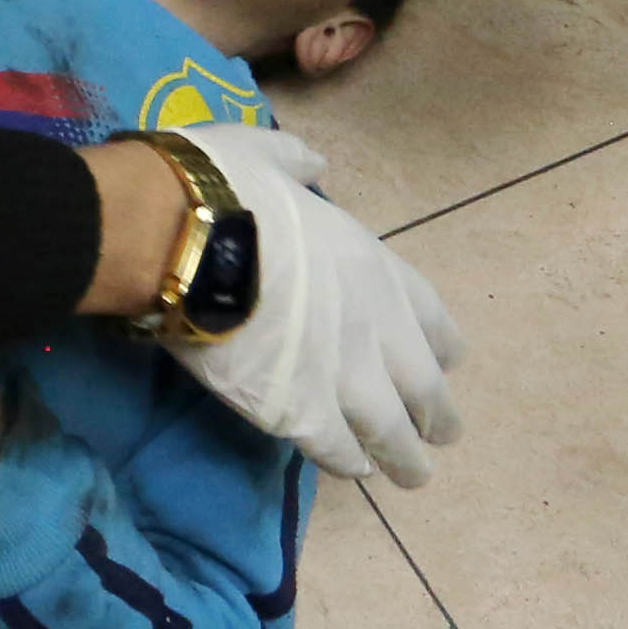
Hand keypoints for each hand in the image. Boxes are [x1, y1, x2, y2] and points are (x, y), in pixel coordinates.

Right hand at [155, 124, 465, 485]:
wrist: (183, 239)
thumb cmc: (223, 189)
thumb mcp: (269, 153)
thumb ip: (299, 164)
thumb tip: (312, 165)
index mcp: (376, 268)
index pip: (435, 323)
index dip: (442, 349)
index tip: (445, 366)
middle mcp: (376, 330)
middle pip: (425, 389)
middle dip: (437, 417)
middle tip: (440, 437)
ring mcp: (344, 378)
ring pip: (392, 434)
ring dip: (405, 458)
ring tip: (409, 474)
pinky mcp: (299, 414)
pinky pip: (338, 451)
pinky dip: (348, 463)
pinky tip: (351, 470)